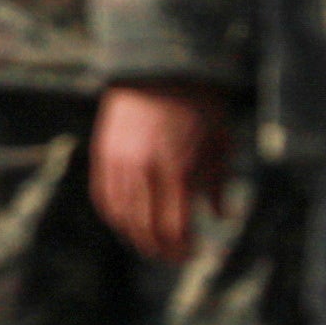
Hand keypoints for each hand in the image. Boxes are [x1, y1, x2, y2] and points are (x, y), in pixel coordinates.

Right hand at [92, 82, 239, 261]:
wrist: (159, 67)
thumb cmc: (198, 104)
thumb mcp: (221, 142)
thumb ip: (220, 182)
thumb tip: (219, 215)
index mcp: (178, 170)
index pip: (175, 228)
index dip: (183, 249)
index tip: (193, 254)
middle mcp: (145, 171)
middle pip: (146, 229)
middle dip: (161, 250)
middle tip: (173, 257)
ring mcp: (120, 164)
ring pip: (122, 218)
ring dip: (136, 237)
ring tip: (150, 245)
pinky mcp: (104, 154)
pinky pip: (104, 198)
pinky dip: (115, 216)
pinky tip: (127, 223)